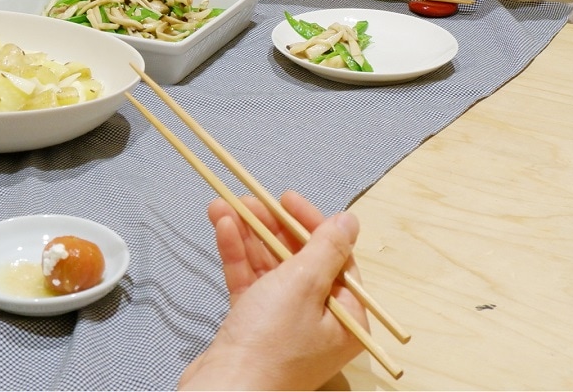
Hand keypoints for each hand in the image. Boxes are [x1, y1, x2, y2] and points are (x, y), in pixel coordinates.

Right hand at [179, 191, 365, 390]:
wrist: (224, 390)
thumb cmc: (270, 343)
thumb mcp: (303, 285)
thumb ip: (325, 248)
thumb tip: (350, 221)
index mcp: (345, 319)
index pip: (336, 258)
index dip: (311, 224)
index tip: (287, 199)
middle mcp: (318, 322)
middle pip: (299, 259)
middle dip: (272, 226)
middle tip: (249, 200)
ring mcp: (283, 323)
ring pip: (269, 266)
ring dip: (248, 234)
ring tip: (223, 206)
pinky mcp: (252, 325)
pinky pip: (249, 281)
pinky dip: (237, 255)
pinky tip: (222, 228)